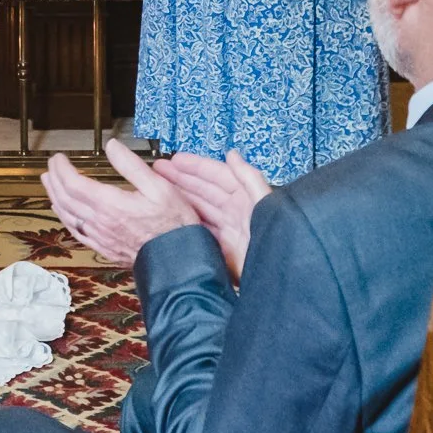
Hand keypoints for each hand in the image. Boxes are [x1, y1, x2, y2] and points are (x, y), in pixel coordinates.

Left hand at [41, 139, 200, 265]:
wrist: (179, 263)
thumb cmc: (174, 225)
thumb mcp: (159, 187)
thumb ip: (132, 165)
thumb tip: (112, 146)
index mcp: (110, 204)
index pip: (73, 183)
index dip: (62, 169)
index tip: (58, 157)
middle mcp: (100, 222)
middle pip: (66, 198)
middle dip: (54, 180)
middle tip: (51, 166)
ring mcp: (100, 237)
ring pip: (67, 215)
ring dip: (55, 197)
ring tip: (49, 183)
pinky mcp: (104, 249)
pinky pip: (76, 232)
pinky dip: (65, 218)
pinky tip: (63, 212)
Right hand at [151, 150, 271, 283]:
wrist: (274, 278)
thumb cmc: (275, 240)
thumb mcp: (265, 203)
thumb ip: (249, 178)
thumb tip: (232, 154)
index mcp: (245, 201)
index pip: (217, 177)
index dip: (196, 167)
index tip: (175, 160)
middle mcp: (233, 214)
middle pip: (203, 191)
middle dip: (180, 179)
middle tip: (158, 171)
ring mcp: (225, 233)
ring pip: (196, 210)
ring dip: (178, 198)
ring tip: (158, 189)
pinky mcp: (219, 252)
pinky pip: (197, 232)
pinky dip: (183, 223)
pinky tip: (168, 217)